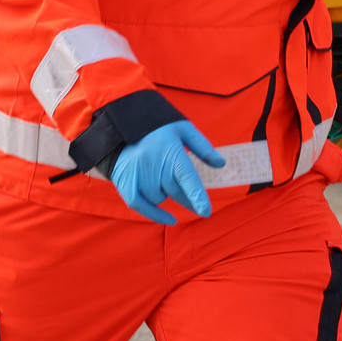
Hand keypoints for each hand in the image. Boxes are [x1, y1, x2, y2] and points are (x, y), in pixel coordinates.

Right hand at [110, 120, 225, 224]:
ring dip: (165, 193)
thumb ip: (202, 146)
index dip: (196, 196)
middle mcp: (154, 164)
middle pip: (176, 192)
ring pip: (160, 198)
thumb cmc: (157, 126)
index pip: (186, 178)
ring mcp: (138, 175)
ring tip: (159, 175)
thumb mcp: (182, 128)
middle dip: (188, 198)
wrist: (120, 122)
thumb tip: (221, 164)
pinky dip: (155, 214)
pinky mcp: (125, 183)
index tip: (206, 211)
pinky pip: (141, 206)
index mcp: (170, 150)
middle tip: (197, 201)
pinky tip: (170, 218)